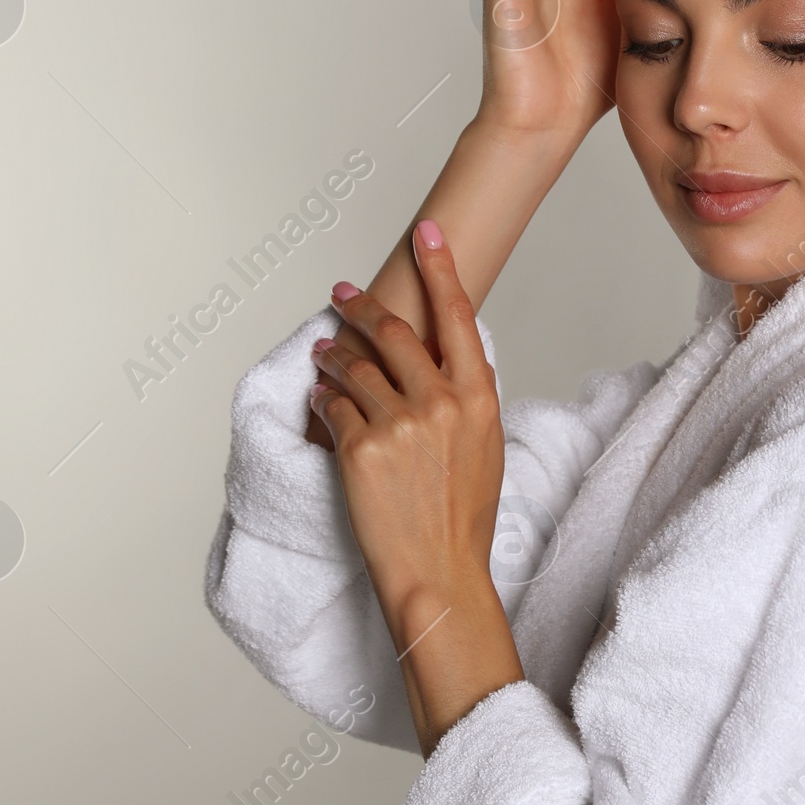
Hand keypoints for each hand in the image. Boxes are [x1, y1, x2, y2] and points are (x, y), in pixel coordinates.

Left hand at [308, 222, 521, 754]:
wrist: (439, 570)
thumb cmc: (464, 517)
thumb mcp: (485, 446)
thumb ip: (463, 399)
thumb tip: (438, 366)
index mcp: (478, 395)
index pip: (457, 314)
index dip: (440, 267)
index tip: (426, 234)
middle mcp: (440, 400)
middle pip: (394, 331)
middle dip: (362, 306)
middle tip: (342, 295)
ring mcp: (398, 422)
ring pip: (353, 365)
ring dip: (332, 354)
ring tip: (322, 352)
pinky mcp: (359, 447)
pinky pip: (333, 405)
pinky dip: (323, 398)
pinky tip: (320, 399)